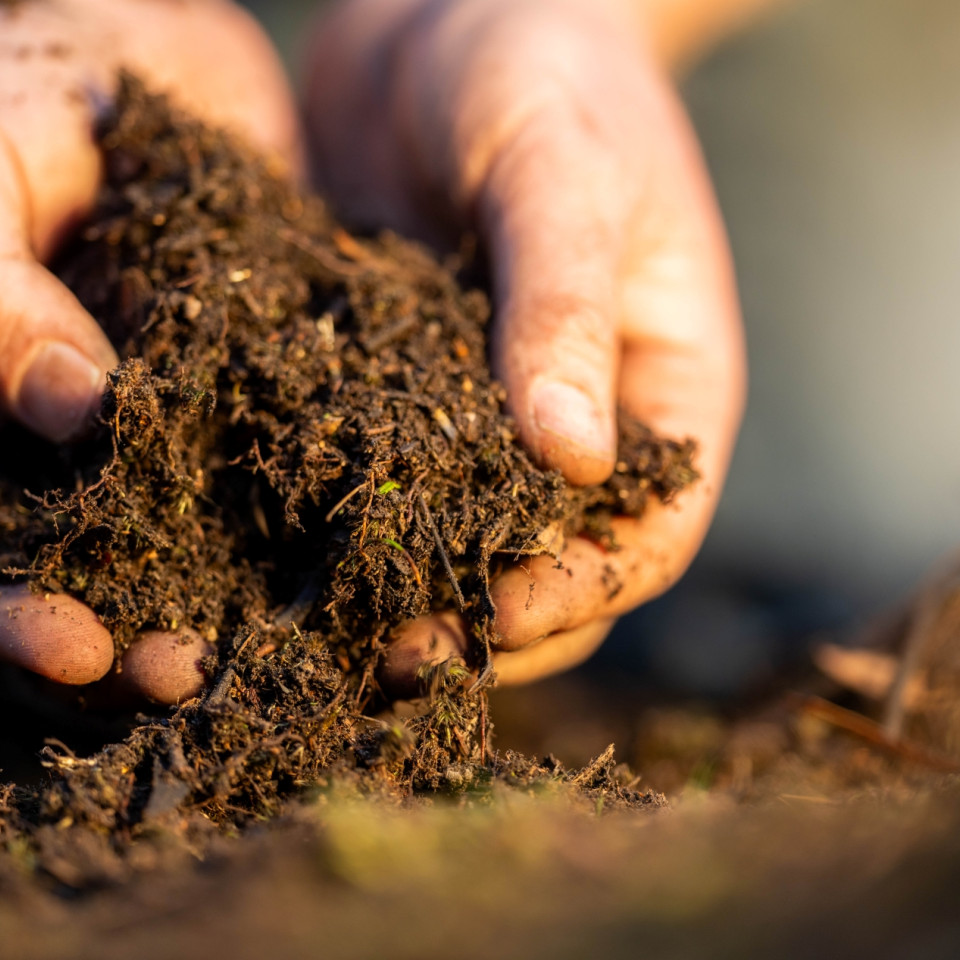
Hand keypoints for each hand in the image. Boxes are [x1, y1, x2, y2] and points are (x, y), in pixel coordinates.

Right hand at [0, 0, 298, 697]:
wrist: (176, 77)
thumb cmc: (56, 103)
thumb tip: (65, 406)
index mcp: (8, 413)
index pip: (0, 549)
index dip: (16, 617)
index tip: (74, 647)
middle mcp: (89, 458)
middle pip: (93, 585)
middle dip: (122, 646)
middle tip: (173, 675)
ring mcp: (182, 451)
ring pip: (194, 565)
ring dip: (228, 618)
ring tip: (278, 655)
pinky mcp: (272, 428)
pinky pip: (289, 505)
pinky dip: (321, 553)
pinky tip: (363, 590)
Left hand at [304, 0, 745, 692]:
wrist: (451, 9)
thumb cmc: (543, 68)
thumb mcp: (563, 172)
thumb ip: (564, 308)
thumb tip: (572, 461)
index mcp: (664, 390)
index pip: (646, 537)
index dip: (574, 593)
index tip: (485, 617)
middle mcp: (588, 419)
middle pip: (558, 566)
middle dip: (487, 618)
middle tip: (391, 647)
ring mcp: (498, 411)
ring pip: (474, 538)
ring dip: (416, 587)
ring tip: (336, 618)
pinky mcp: (418, 388)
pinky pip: (399, 475)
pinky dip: (358, 518)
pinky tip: (293, 540)